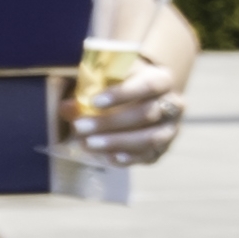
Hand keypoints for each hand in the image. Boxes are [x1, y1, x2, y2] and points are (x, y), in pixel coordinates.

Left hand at [71, 64, 187, 167]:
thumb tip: (66, 107)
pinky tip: (109, 158)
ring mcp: (170, 128)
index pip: (147, 86)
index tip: (94, 101)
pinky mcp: (163, 148)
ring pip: (150, 138)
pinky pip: (149, 155)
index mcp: (161, 80)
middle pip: (146, 114)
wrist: (141, 99)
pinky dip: (129, 158)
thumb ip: (87, 89)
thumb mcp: (106, 79)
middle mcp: (173, 104)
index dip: (122, 94)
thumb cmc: (119, 85)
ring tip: (88, 143)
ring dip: (117, 142)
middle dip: (110, 122)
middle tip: (79, 126)